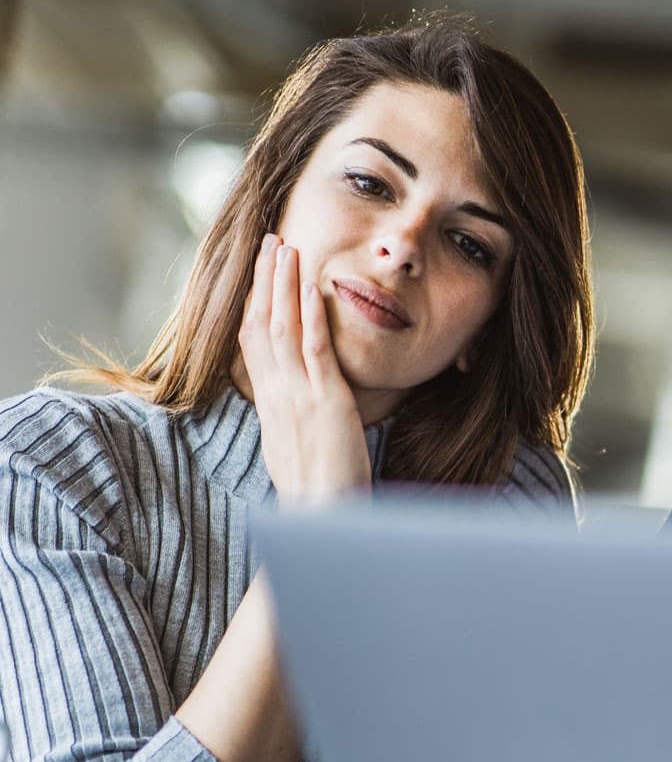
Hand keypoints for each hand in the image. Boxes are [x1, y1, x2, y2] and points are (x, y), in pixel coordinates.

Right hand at [235, 233, 369, 505]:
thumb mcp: (295, 447)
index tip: (259, 273)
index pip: (254, 342)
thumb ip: (293, 420)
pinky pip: (314, 350)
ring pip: (282, 327)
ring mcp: (298, 395)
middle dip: (264, 280)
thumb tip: (294, 407)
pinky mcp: (326, 401)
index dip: (254, 303)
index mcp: (270, 403)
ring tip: (286, 247)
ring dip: (283, 284)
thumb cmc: (317, 491)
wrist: (322, 519)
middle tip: (269, 242)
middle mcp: (277, 393)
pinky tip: (311, 286)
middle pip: (261, 324)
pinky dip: (310, 315)